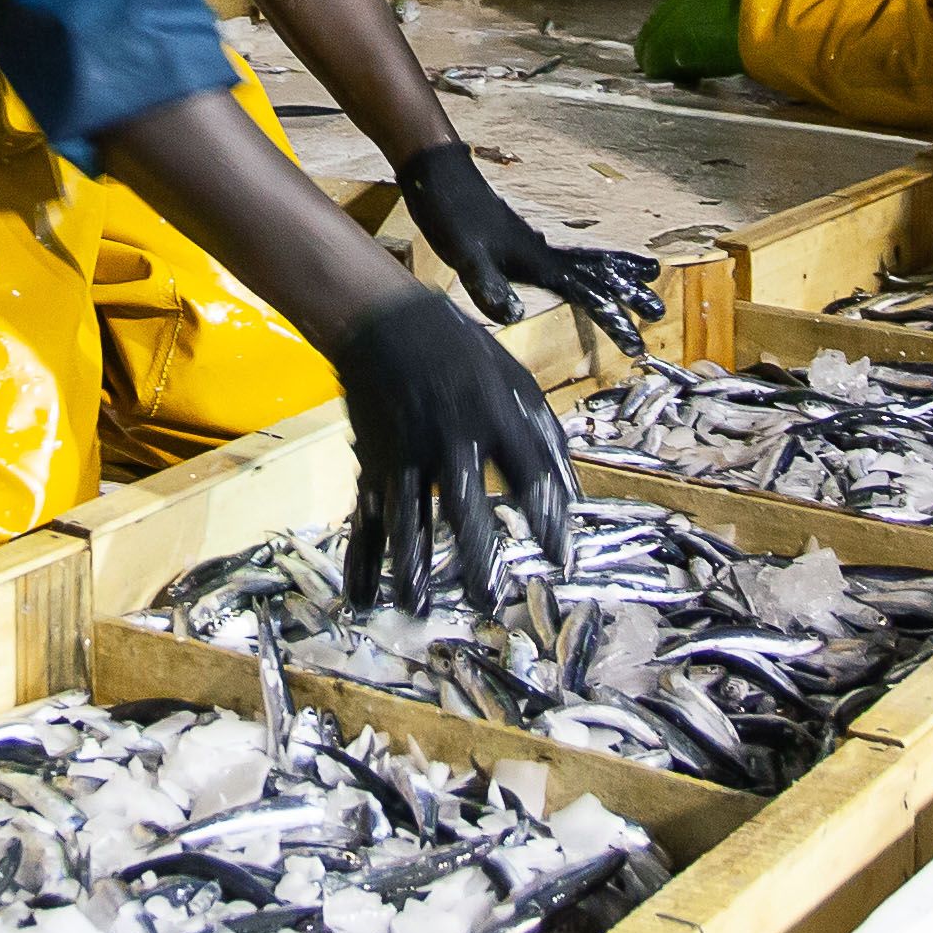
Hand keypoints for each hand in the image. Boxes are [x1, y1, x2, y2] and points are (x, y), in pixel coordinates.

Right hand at [327, 285, 576, 614]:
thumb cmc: (465, 357)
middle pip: (461, 502)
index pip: (529, 473)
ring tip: (416, 609)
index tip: (562, 562)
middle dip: (474, 552)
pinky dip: (360, 558)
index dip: (548, 518)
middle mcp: (450, 437)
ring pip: (405, 516)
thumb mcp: (518, 383)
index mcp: (496, 416)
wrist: (386, 324)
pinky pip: (366, 516)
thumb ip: (545, 438)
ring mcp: (406, 451)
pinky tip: (361, 597)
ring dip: (411, 565)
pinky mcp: (376, 463)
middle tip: (489, 599)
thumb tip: (572, 497)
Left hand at [393, 145, 665, 347]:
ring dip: (616, 275)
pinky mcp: (522, 243)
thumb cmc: (450, 214)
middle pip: (599, 275)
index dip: (612, 319)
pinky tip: (583, 271)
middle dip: (629, 294)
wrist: (439, 176)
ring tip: (646, 278)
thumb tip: (515, 315)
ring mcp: (535, 247)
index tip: (635, 343)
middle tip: (659, 311)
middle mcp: (544, 254)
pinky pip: (568, 259)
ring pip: (588, 263)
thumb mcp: (465, 254)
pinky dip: (589, 266)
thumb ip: (488, 284)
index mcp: (538, 262)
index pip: (586, 295)